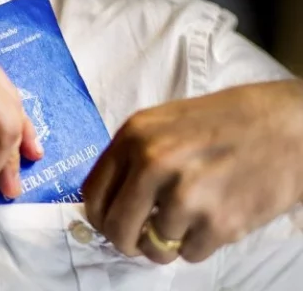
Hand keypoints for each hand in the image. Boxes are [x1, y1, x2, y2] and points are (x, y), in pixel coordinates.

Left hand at [83, 80, 302, 263]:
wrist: (283, 124)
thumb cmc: (222, 122)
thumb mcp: (162, 123)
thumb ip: (130, 157)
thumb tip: (107, 198)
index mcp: (135, 135)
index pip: (92, 194)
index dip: (99, 217)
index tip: (111, 224)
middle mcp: (154, 163)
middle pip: (116, 229)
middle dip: (126, 242)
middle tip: (141, 238)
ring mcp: (186, 194)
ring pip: (154, 248)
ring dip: (168, 242)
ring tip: (188, 219)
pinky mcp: (219, 222)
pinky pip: (189, 255)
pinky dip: (198, 244)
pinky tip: (213, 217)